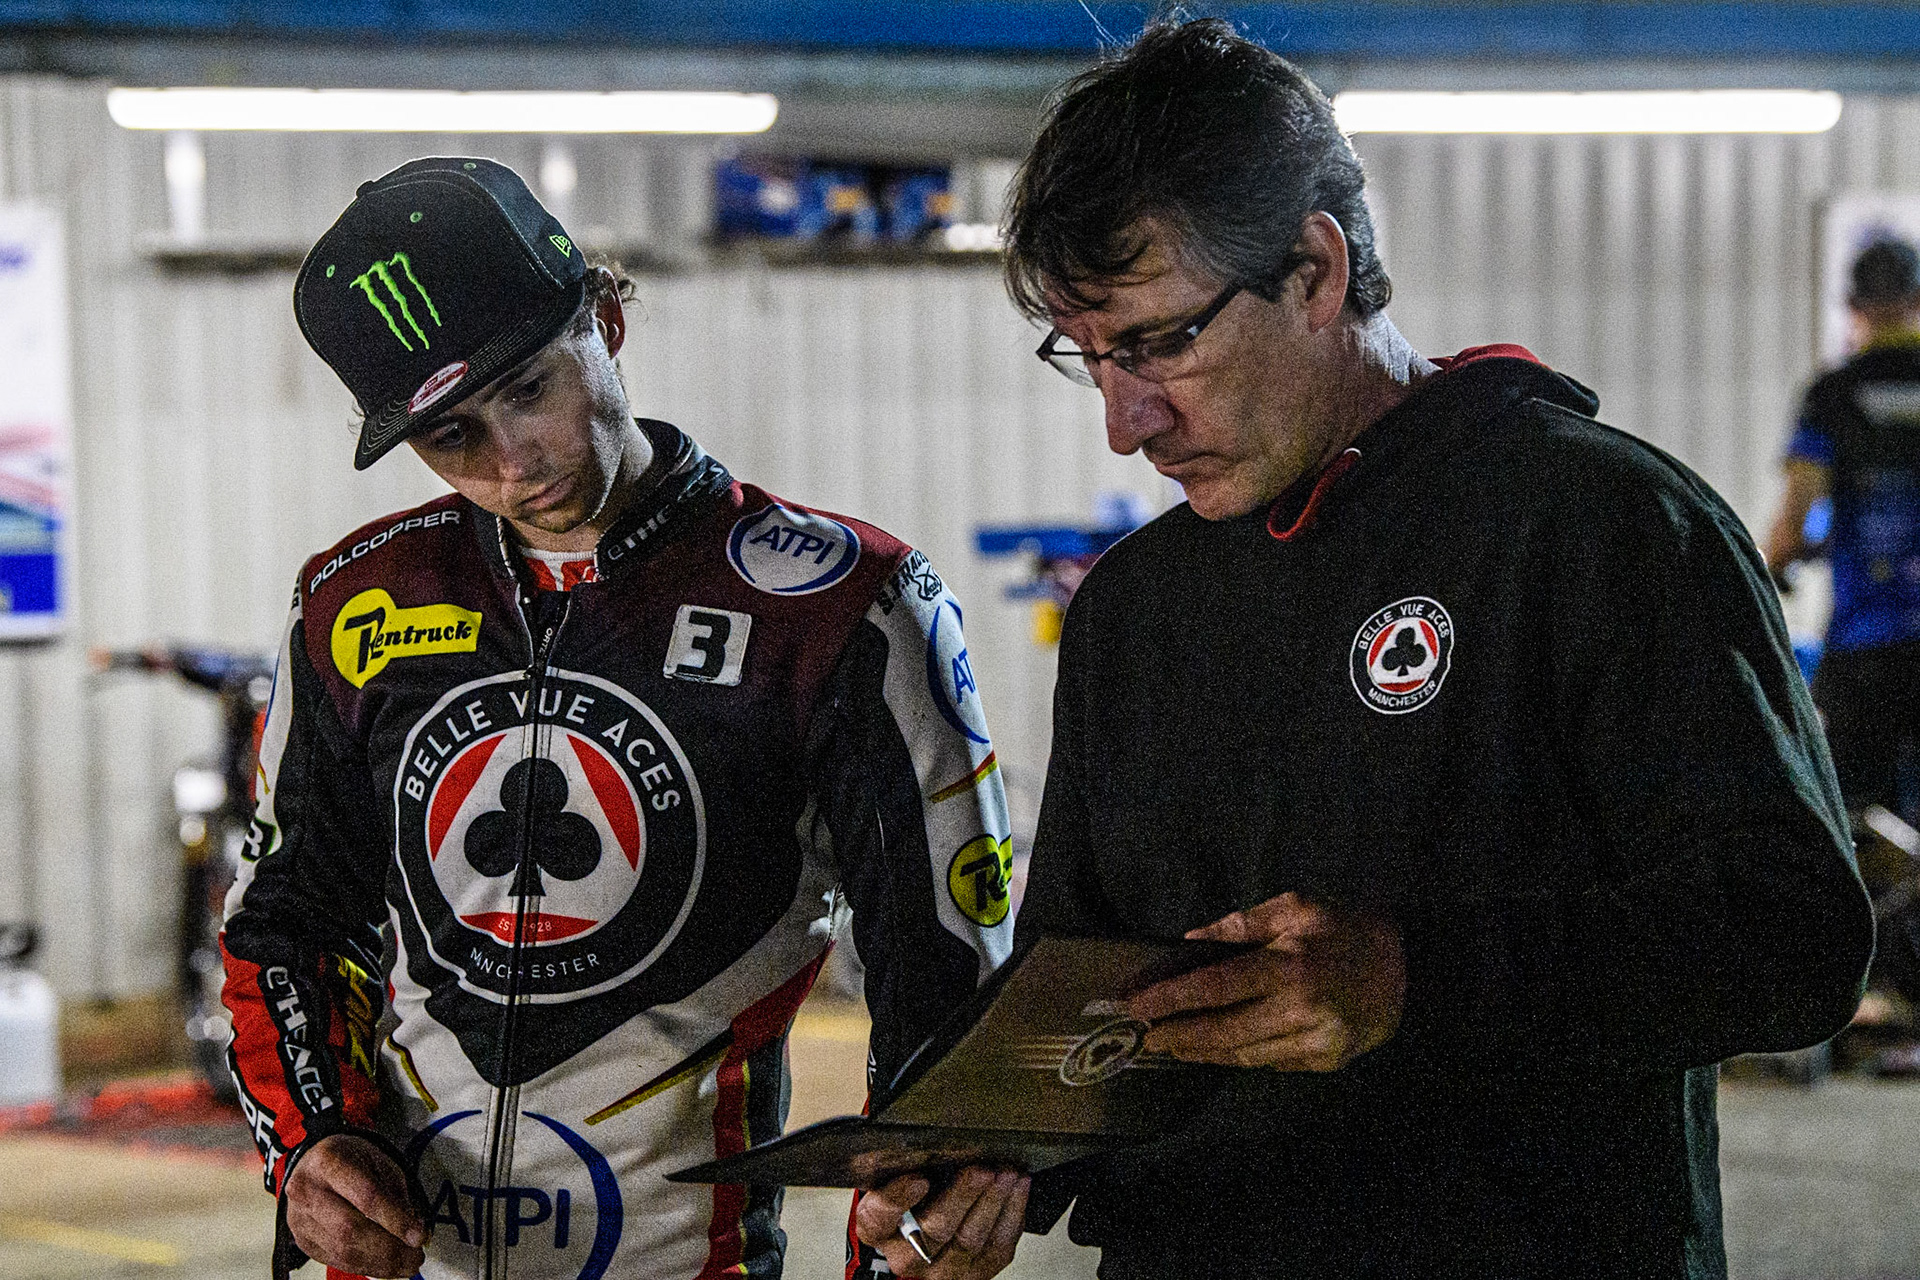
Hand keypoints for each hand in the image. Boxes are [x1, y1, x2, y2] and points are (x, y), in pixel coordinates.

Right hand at [284, 1133, 426, 1278]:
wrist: (312, 1163)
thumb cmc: (349, 1160)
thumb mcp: (379, 1162)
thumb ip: (397, 1195)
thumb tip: (416, 1231)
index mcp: (330, 1162)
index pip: (366, 1196)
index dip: (395, 1220)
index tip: (418, 1236)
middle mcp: (307, 1192)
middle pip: (350, 1230)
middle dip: (389, 1249)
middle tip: (416, 1256)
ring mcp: (301, 1219)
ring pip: (342, 1251)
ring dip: (380, 1264)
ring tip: (406, 1264)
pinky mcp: (303, 1240)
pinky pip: (336, 1260)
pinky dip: (365, 1267)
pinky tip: (385, 1266)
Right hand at [853, 1165, 1029, 1277]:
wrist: (936, 1226)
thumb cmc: (919, 1194)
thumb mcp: (902, 1173)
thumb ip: (909, 1158)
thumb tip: (935, 1130)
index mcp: (880, 1228)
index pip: (878, 1218)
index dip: (897, 1199)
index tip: (918, 1179)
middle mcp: (908, 1255)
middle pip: (933, 1230)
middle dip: (961, 1196)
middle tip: (979, 1171)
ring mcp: (943, 1268)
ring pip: (969, 1239)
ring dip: (992, 1201)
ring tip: (1005, 1173)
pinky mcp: (977, 1271)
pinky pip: (999, 1245)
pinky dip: (1012, 1211)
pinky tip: (1017, 1187)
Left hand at [1126, 891, 1405, 1071]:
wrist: (1407, 967)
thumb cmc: (1342, 928)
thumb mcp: (1294, 908)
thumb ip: (1240, 925)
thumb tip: (1190, 940)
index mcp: (1289, 966)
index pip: (1215, 987)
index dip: (1171, 999)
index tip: (1135, 1005)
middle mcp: (1301, 1010)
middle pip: (1224, 1031)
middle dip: (1179, 1035)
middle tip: (1146, 1036)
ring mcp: (1316, 1041)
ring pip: (1245, 1054)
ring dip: (1204, 1052)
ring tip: (1173, 1045)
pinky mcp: (1326, 1061)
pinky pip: (1271, 1063)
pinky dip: (1239, 1057)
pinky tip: (1216, 1051)